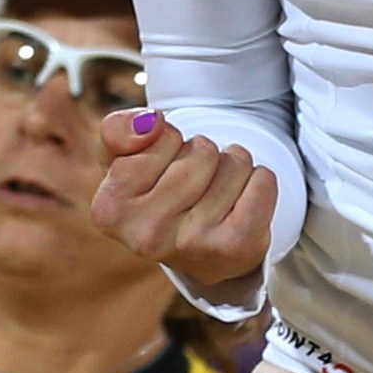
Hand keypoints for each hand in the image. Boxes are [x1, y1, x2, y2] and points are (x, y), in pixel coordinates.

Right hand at [91, 111, 273, 301]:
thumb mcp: (124, 158)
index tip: (162, 167)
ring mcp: (191, 245)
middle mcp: (146, 235)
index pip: (161, 134)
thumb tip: (149, 123)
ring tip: (216, 193)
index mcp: (110, 210)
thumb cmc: (158, 192)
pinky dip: (260, 180)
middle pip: (202, 150)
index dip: (169, 140)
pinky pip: (263, 182)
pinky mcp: (234, 247)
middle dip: (205, 153)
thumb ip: (118, 130)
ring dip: (232, 167)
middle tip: (195, 182)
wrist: (202, 250)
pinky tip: (242, 200)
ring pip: (234, 162)